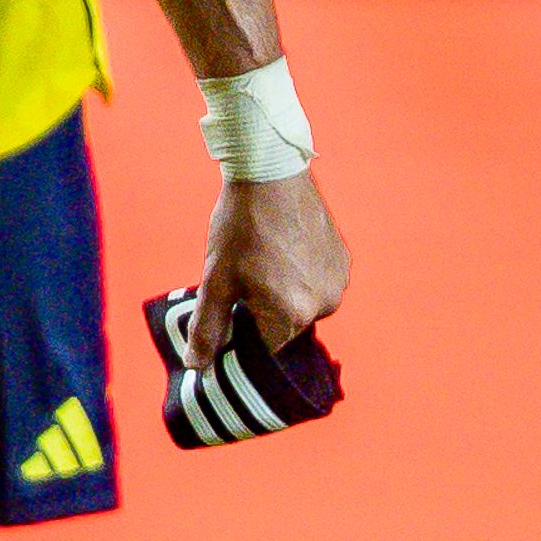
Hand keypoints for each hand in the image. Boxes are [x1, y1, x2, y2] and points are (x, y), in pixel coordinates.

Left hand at [192, 169, 346, 360]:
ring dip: (283, 293)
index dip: (246, 336)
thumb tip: (196, 366)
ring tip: (262, 261)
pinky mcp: (343, 261)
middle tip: (244, 281)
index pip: (267, 350)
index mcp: (292, 315)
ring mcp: (338, 282)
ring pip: (303, 305)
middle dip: (263, 312)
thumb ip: (208, 327)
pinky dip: (300, 276)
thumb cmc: (240, 226)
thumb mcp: (215, 280)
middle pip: (286, 327)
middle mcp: (324, 304)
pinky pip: (318, 283)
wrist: (272, 174)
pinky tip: (281, 251)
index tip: (231, 317)